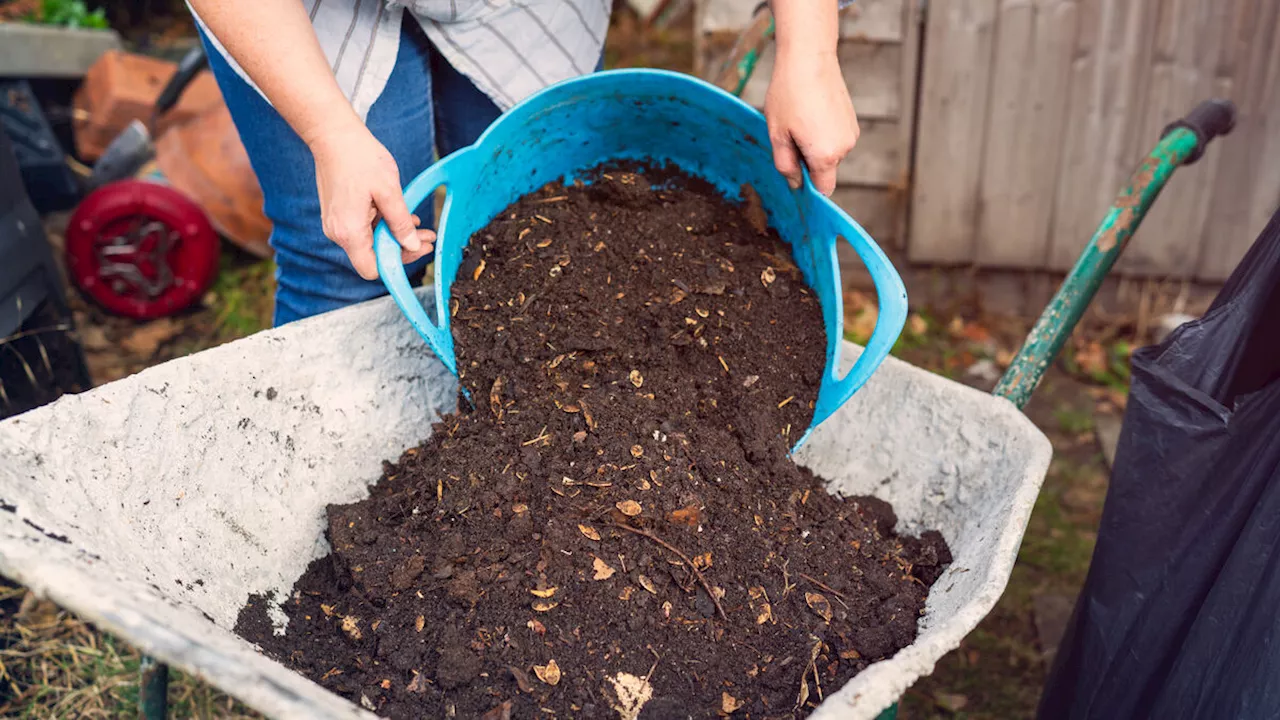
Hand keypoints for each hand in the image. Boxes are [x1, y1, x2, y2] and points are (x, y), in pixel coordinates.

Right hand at [306, 120, 434, 279]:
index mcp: (349, 231)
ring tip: (420, 224)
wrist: (332, 134)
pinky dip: (382, 225)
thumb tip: (412, 245)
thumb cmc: (360, 158)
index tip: (419, 250)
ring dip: (395, 235)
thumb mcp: (389, 191)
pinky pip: (362, 228)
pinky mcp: (338, 214)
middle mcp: (337, 232)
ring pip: (370, 242)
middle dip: (402, 248)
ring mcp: (335, 224)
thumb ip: (401, 222)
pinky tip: (401, 214)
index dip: (398, 264)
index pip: (373, 269)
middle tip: (427, 238)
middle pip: (373, 257)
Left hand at [764, 48, 858, 195]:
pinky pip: (836, 138)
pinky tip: (812, 113)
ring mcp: (851, 133)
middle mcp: (844, 148)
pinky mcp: (853, 120)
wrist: (809, 59)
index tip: (795, 175)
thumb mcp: (777, 134)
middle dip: (808, 162)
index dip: (808, 187)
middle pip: (825, 170)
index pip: (823, 190)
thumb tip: (795, 183)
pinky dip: (824, 133)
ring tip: (801, 120)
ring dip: (815, 145)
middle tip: (790, 136)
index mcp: (825, 155)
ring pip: (831, 153)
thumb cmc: (789, 95)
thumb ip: (786, 165)